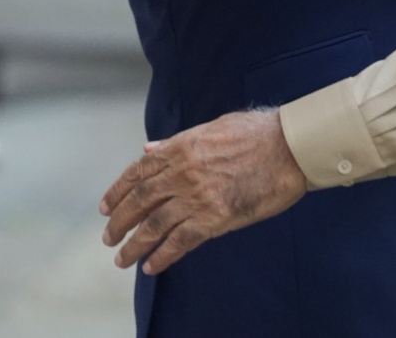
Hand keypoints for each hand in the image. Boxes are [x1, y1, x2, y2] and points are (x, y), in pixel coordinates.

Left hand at [100, 110, 306, 274]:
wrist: (289, 148)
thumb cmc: (257, 133)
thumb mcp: (212, 127)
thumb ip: (177, 142)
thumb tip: (149, 150)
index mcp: (181, 147)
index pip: (137, 172)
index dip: (117, 192)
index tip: (106, 207)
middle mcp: (182, 173)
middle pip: (139, 201)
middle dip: (119, 222)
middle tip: (109, 237)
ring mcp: (197, 197)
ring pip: (154, 226)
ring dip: (134, 245)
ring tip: (122, 259)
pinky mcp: (215, 218)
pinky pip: (180, 242)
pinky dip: (163, 256)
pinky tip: (151, 266)